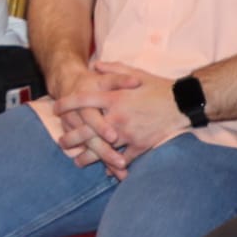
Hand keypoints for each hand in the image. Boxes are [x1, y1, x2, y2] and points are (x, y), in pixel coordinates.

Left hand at [55, 61, 184, 169]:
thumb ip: (112, 70)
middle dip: (71, 138)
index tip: (55, 108)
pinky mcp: (141, 145)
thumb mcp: (134, 72)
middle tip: (61, 142)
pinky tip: (107, 170)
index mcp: (113, 98)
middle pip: (86, 130)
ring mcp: (128, 133)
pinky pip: (124, 159)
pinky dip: (114, 165)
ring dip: (87, 157)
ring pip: (101, 149)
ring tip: (77, 160)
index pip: (82, 100)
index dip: (66, 104)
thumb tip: (95, 65)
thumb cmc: (157, 86)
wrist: (182, 102)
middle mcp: (117, 116)